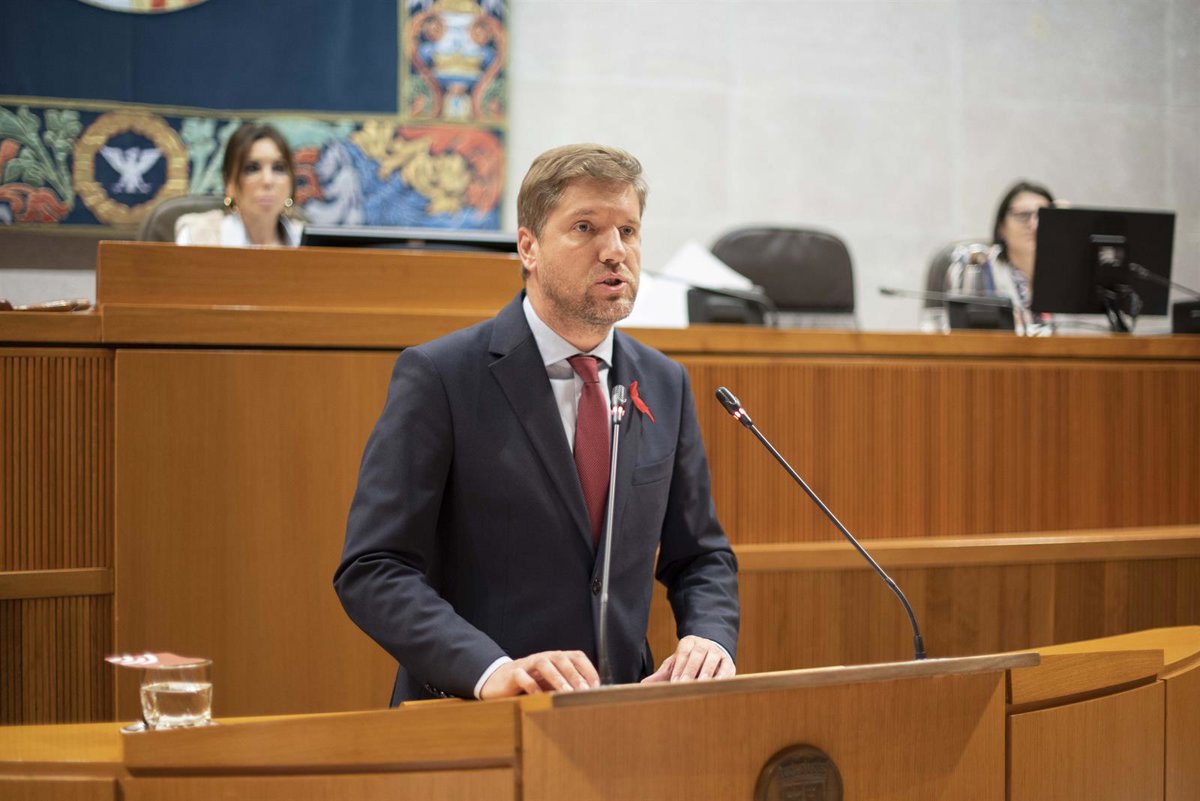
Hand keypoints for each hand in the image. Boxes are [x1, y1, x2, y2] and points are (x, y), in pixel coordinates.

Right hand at [479, 650, 599, 698]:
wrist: (499, 681)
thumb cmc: (531, 682)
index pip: (576, 656)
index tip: (596, 685)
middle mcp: (543, 658)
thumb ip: (567, 686)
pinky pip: (522, 677)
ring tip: (566, 692)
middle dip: (574, 674)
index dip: (588, 669)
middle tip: (584, 691)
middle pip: (561, 658)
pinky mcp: (512, 674)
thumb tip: (591, 698)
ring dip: (557, 678)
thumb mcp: (551, 683)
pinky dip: (532, 686)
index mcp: (555, 658)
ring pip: (543, 664)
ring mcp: (527, 664)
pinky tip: (539, 697)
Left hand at [640, 635, 734, 683]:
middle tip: (684, 684)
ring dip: (707, 672)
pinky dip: (723, 676)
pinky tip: (717, 685)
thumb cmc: (688, 661)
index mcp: (688, 642)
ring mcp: (717, 652)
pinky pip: (727, 667)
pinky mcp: (728, 662)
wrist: (711, 651)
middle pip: (697, 655)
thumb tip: (644, 685)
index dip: (679, 667)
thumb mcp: (675, 664)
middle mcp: (704, 645)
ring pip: (713, 659)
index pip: (683, 653)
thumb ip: (661, 674)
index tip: (674, 681)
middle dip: (691, 670)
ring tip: (701, 685)